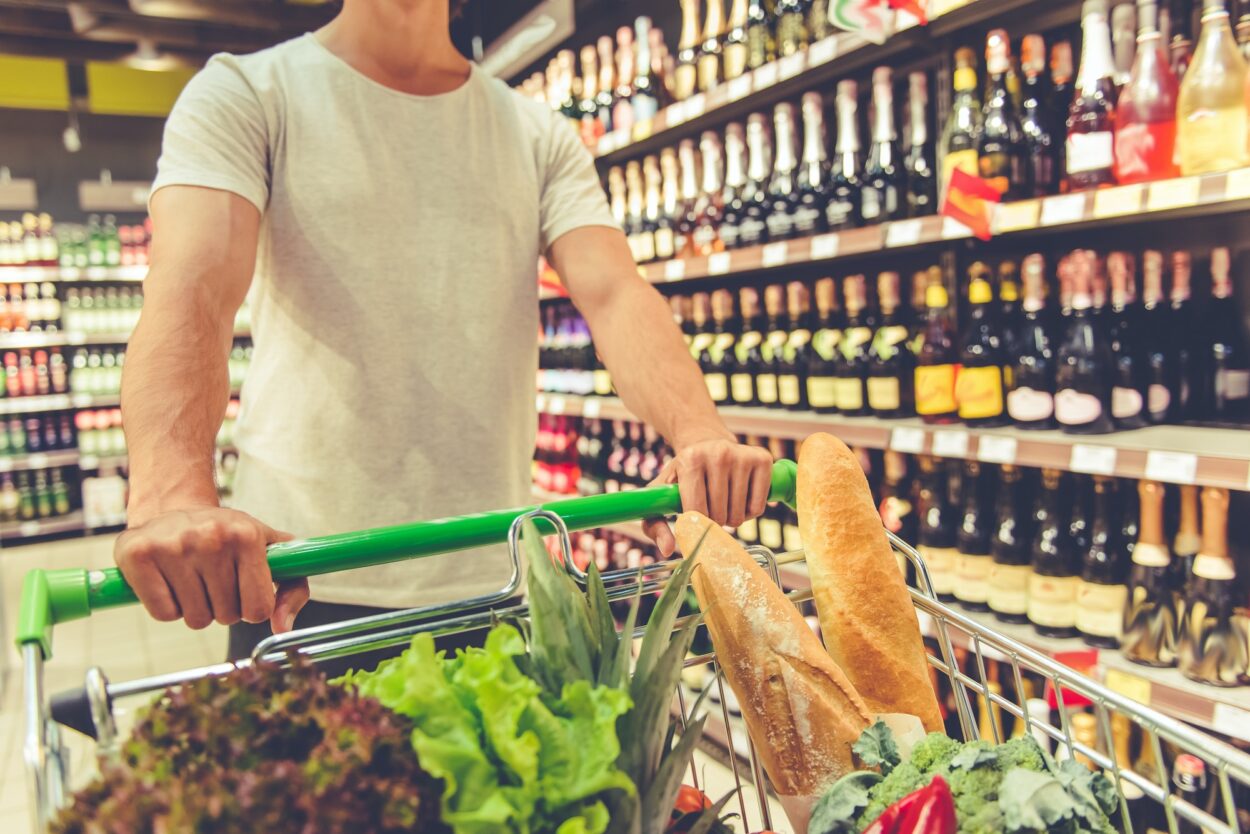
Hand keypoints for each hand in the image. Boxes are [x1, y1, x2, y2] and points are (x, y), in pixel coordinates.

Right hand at [114, 506, 307, 632]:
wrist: (173, 507)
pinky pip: (163, 614)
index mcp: (247, 535)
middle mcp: (211, 537)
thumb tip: (282, 627)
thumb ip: (292, 589)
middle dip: (223, 608)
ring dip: (195, 609)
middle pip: (226, 616)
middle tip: (214, 581)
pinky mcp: (138, 555)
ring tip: (193, 579)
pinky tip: (170, 582)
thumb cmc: (227, 537)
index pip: (259, 608)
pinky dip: (168, 608)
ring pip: (194, 618)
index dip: (252, 609)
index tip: (244, 592)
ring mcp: (173, 545)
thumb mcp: (270, 551)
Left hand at [642, 437, 772, 556]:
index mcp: (690, 459)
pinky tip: (740, 500)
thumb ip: (655, 524)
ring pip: (740, 513)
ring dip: (731, 519)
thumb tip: (666, 550)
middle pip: (720, 514)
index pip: (697, 510)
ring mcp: (742, 455)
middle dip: (714, 522)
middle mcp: (718, 453)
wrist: (707, 444)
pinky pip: (758, 507)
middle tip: (710, 510)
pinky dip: (749, 513)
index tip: (694, 518)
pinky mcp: (762, 459)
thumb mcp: (662, 493)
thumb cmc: (683, 474)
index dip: (696, 523)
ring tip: (724, 505)